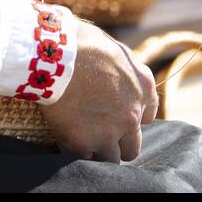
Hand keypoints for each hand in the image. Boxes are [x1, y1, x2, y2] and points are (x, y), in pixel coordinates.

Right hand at [39, 18, 158, 162]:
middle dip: (117, 142)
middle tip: (98, 132)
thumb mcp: (115, 50)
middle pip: (132, 146)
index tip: (115, 115)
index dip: (130, 118)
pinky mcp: (82, 143)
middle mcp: (132, 115)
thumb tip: (120, 75)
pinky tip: (65, 139)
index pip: (147, 118)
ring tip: (82, 139)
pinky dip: (75, 151)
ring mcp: (108, 133)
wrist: (54, 53)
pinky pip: (82, 158)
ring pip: (111, 159)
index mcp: (144, 88)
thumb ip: (125, 71)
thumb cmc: (81, 42)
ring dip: (98, 151)